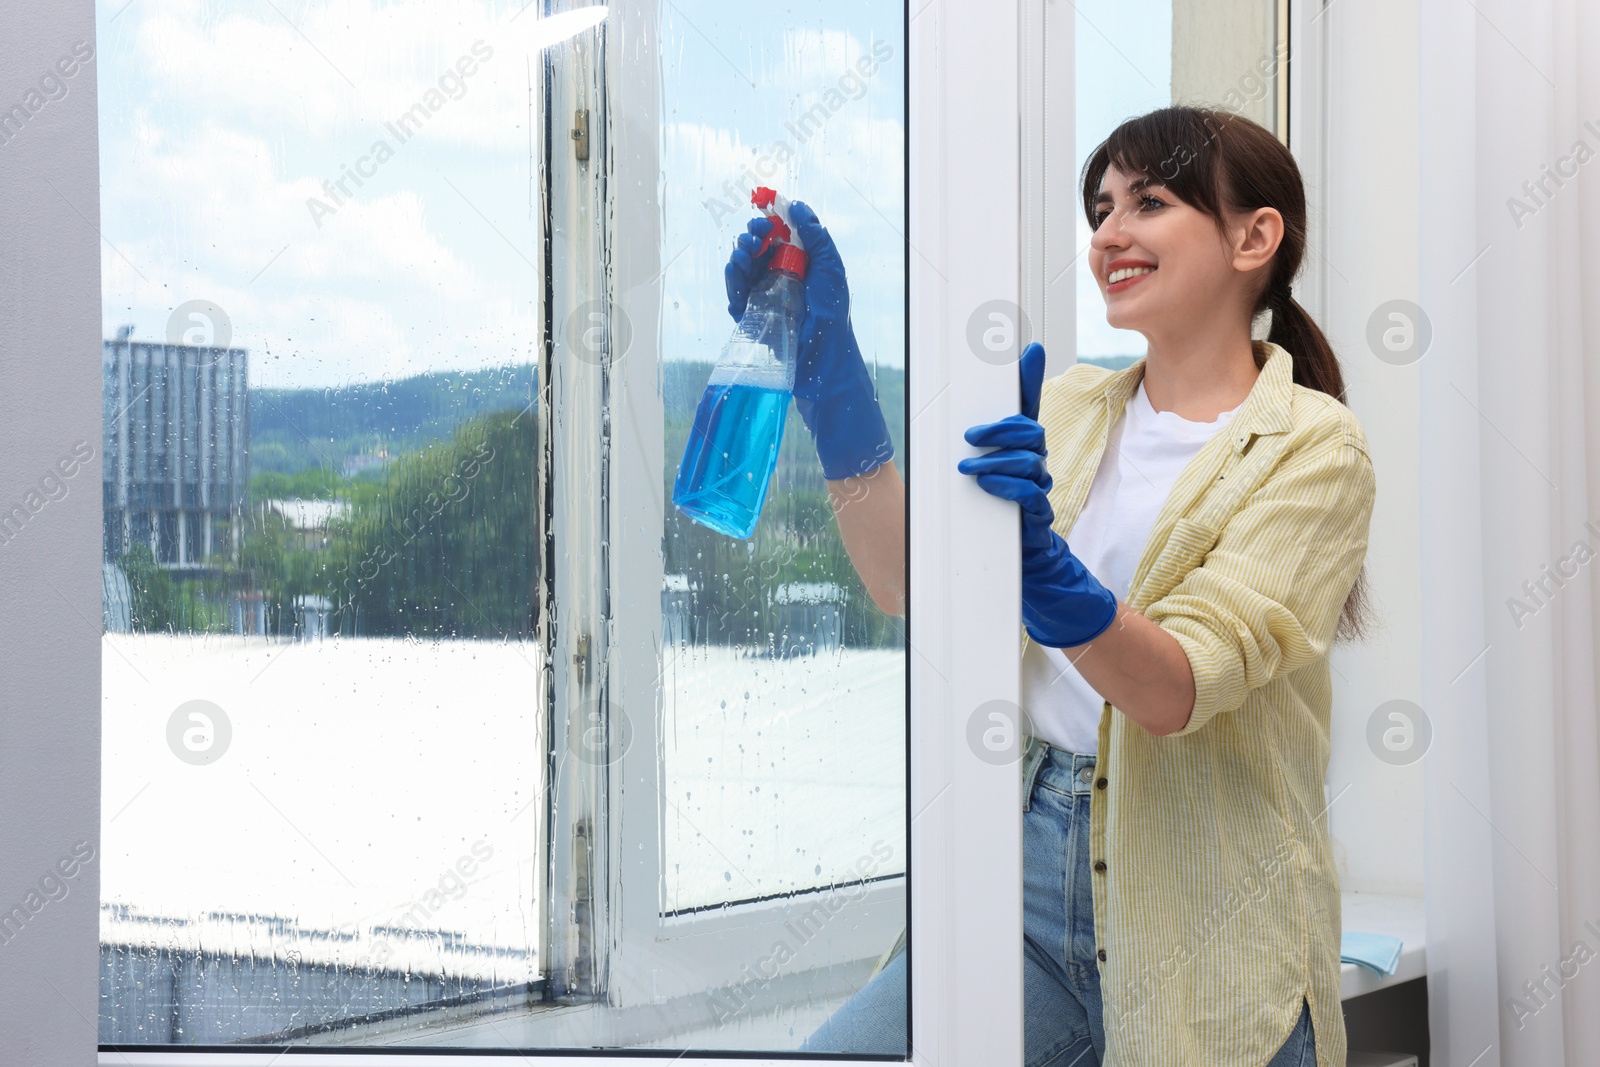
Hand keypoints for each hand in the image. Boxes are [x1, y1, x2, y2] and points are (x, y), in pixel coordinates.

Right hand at [725, 203, 893, 480]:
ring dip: (740, 253)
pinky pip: (734, 292)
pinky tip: (737, 267)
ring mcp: (761, 295)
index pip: (776, 235)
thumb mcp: (830, 267)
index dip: (769, 221)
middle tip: (758, 234)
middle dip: (752, 235)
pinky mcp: (749, 314)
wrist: (823, 356)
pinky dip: (732, 278)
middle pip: (755, 247)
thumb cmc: (832, 313)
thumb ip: (815, 235)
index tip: (768, 215)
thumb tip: (796, 206)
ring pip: (741, 266)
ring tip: (748, 251)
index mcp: (797, 263)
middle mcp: (777, 276)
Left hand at [957, 342, 1118, 646]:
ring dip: (997, 461)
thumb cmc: (992, 522)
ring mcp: (1038, 490)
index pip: (1027, 408)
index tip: (1028, 348)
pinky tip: (987, 486)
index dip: (1029, 378)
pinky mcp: (1037, 516)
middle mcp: (1034, 465)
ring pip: (1029, 461)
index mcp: (1020, 453)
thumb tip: (944, 435)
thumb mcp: (974, 484)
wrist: (1019, 570)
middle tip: (972, 437)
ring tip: (968, 468)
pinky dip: (1006, 487)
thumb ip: (967, 459)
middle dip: (1001, 429)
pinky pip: (1029, 494)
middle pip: (1028, 431)